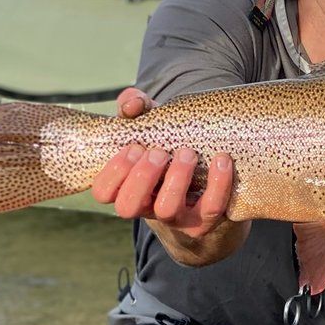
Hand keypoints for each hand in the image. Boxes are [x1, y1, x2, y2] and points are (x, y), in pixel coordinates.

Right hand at [91, 87, 246, 253]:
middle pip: (128, 206)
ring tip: (187, 153)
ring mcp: (176, 218)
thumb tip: (133, 103)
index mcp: (127, 188)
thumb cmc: (169, 149)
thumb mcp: (150, 127)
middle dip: (142, 176)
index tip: (133, 147)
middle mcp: (147, 207)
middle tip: (158, 152)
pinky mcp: (205, 220)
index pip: (103, 192)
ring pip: (167, 209)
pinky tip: (221, 159)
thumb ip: (135, 108)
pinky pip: (211, 207)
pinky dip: (218, 182)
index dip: (113, 172)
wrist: (208, 185)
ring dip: (176, 179)